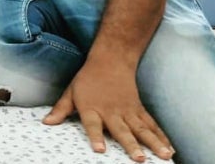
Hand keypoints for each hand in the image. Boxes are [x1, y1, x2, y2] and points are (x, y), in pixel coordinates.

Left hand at [43, 60, 173, 161]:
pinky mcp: (139, 110)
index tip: (100, 150)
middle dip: (131, 144)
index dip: (96, 136)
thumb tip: (45, 123)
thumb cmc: (87, 80)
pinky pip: (152, 125)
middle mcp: (111, 111)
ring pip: (142, 129)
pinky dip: (162, 136)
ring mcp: (128, 111)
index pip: (92, 124)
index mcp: (92, 108)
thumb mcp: (71, 92)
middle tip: (138, 158)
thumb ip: (61, 110)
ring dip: (154, 143)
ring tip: (164, 156)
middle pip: (121, 130)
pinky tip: (170, 148)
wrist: (110, 61)